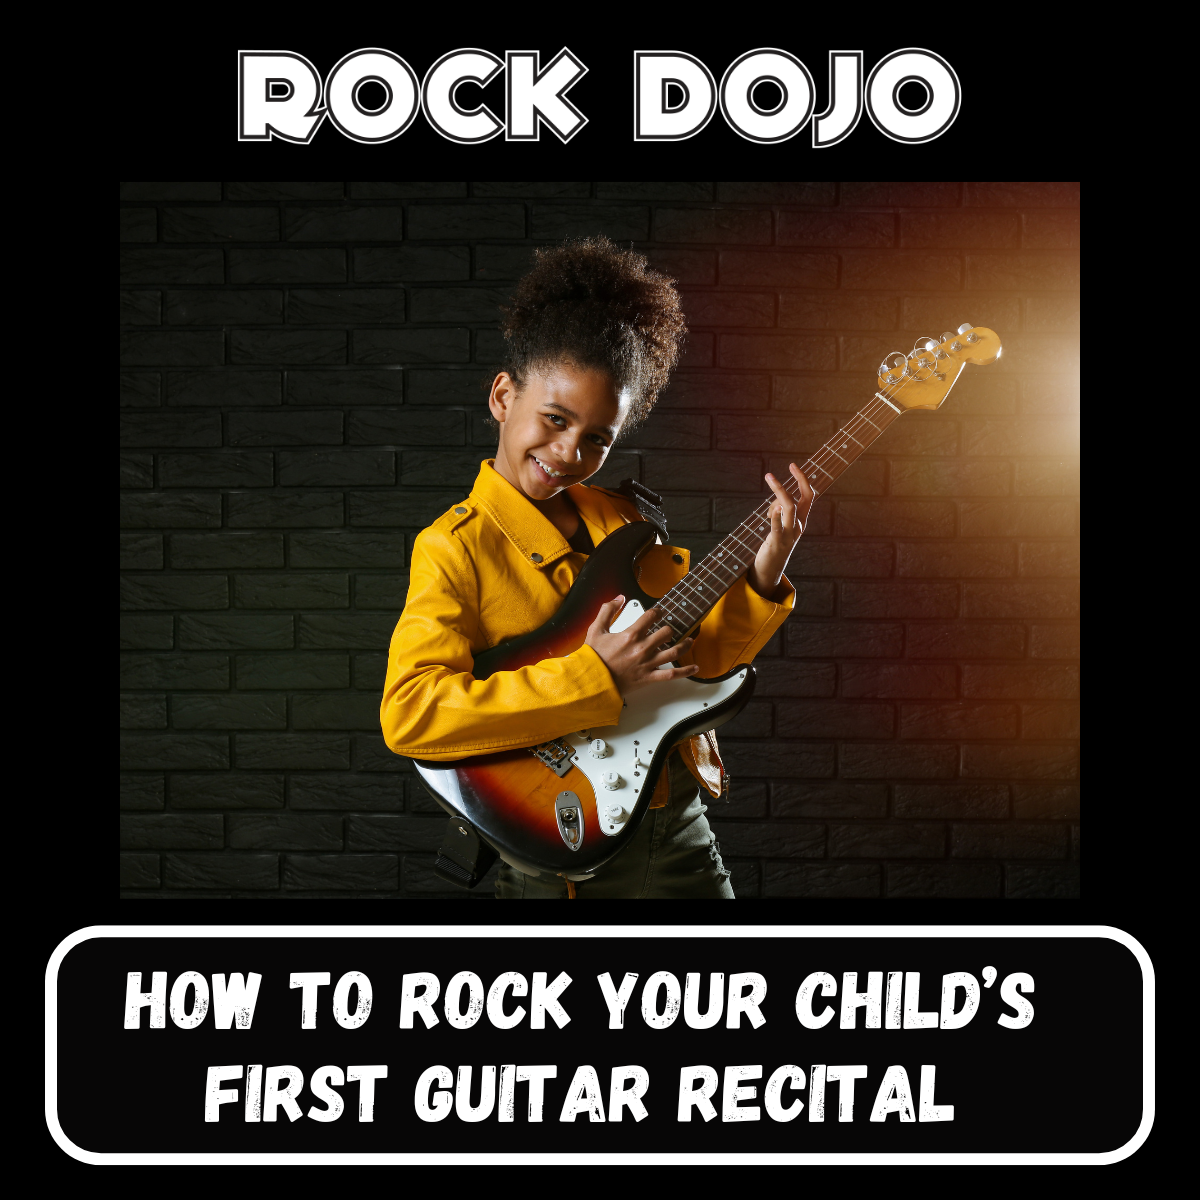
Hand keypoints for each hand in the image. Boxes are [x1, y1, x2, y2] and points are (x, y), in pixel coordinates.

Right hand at [584, 595, 698, 693]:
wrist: (592, 681)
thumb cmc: (594, 658)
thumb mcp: (596, 629)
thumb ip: (607, 610)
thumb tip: (619, 598)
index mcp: (631, 635)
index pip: (651, 616)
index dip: (657, 612)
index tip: (658, 613)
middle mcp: (643, 648)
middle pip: (667, 632)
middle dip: (669, 629)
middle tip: (669, 629)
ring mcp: (648, 663)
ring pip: (674, 652)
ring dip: (684, 645)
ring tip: (689, 641)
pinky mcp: (649, 677)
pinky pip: (672, 674)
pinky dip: (685, 671)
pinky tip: (694, 668)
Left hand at [745, 463, 814, 600]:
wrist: (770, 569)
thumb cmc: (774, 545)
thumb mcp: (779, 525)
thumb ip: (778, 511)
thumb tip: (776, 503)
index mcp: (801, 520)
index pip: (808, 495)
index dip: (802, 479)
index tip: (793, 465)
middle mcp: (798, 525)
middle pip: (802, 499)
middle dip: (797, 480)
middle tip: (779, 469)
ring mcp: (789, 535)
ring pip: (790, 509)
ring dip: (780, 491)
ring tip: (769, 477)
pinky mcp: (777, 543)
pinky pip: (778, 528)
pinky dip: (776, 518)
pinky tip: (774, 511)